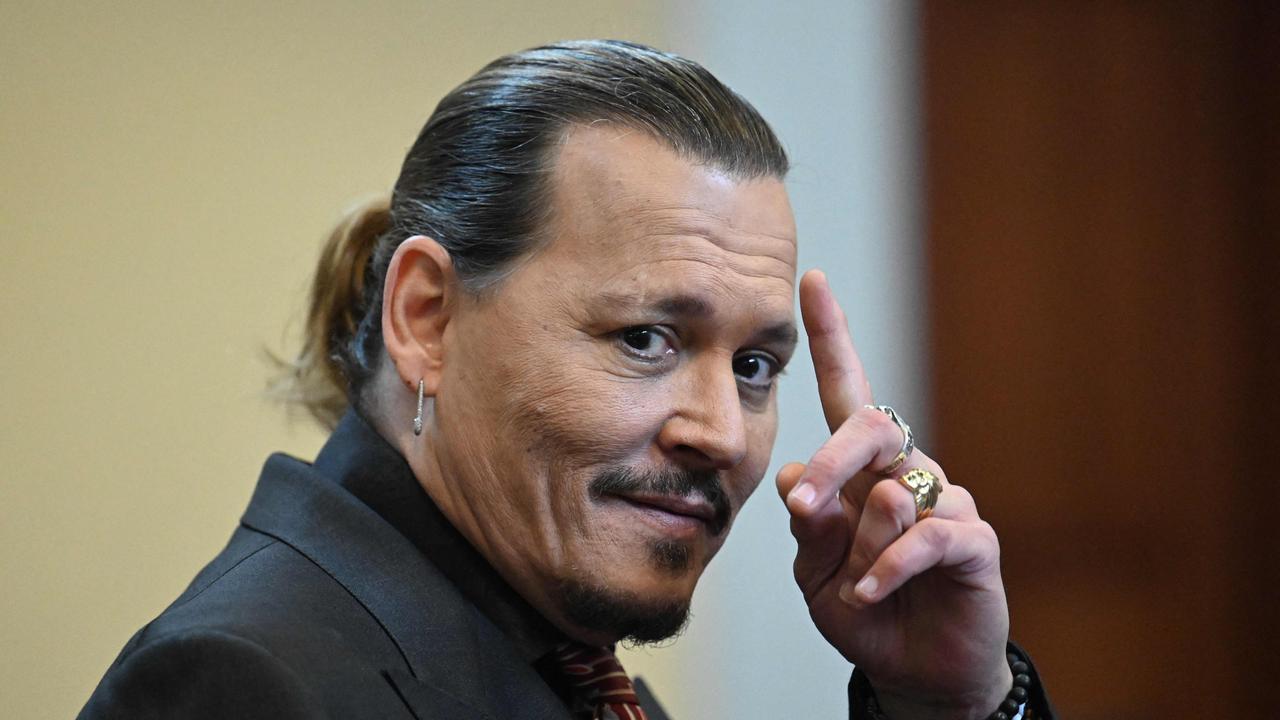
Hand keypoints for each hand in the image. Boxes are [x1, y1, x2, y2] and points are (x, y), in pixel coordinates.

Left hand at [777, 270, 1011, 718]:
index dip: (833, 336)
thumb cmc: (863, 609)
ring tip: (854, 588)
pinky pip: (929, 538)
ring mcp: (945, 502)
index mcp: (862, 468)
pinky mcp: (975, 542)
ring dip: (860, 544)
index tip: (810, 279)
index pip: (847, 390)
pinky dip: (890, 569)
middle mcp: (906, 470)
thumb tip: (798, 478)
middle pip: (871, 423)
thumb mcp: (816, 572)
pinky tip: (870, 595)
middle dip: (832, 459)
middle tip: (803, 504)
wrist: (914, 670)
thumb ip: (810, 527)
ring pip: (894, 492)